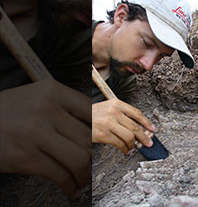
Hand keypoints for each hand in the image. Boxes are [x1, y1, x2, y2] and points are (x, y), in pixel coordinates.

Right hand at [0, 80, 90, 197]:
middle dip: (92, 157)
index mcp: (53, 91)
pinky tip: (71, 189)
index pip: (92, 112)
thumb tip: (94, 128)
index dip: (101, 130)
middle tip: (90, 165)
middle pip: (88, 138)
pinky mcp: (25, 157)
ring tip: (82, 179)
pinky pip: (60, 175)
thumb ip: (64, 107)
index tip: (104, 142)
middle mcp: (47, 109)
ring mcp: (35, 133)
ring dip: (84, 175)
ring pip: (79, 159)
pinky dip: (70, 186)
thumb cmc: (7, 112)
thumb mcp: (36, 97)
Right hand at [92, 99, 153, 154]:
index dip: (147, 122)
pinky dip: (125, 149)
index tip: (152, 129)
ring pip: (129, 137)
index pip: (136, 113)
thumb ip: (121, 114)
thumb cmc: (91, 114)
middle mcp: (113, 112)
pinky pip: (120, 144)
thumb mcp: (106, 108)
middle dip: (144, 137)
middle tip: (148, 142)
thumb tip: (137, 127)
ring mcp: (108, 124)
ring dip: (134, 144)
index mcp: (116, 104)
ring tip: (134, 147)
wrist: (75, 118)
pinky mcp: (103, 135)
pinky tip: (126, 150)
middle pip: (135, 126)